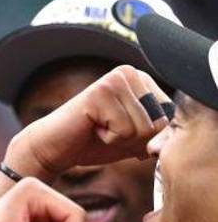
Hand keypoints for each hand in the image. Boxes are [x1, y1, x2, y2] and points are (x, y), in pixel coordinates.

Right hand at [9, 65, 170, 178]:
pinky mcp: (101, 92)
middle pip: (158, 122)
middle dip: (133, 138)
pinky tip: (91, 129)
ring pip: (142, 128)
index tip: (117, 129)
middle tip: (106, 130)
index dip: (144, 135)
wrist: (53, 148)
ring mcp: (114, 80)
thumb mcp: (132, 138)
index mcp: (141, 79)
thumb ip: (156, 134)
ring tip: (98, 129)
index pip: (167, 117)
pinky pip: (124, 130)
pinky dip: (107, 139)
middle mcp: (130, 73)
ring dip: (119, 139)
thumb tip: (167, 137)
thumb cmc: (91, 142)